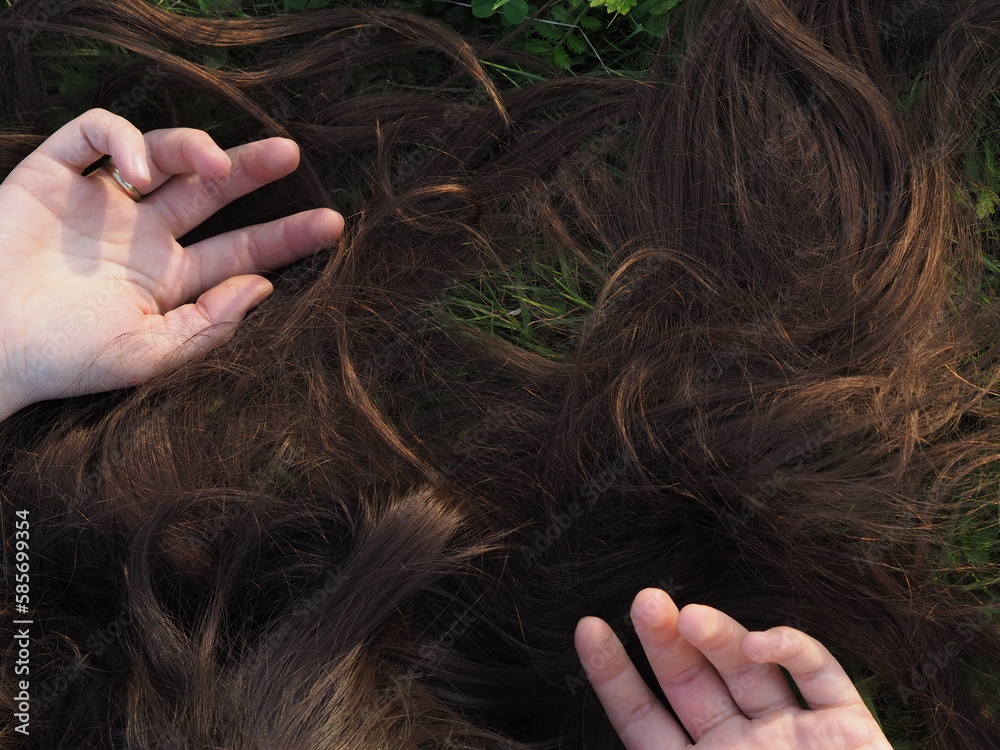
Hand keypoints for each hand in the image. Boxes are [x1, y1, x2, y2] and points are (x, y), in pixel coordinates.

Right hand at [0, 108, 342, 418]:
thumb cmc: (64, 359)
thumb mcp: (148, 354)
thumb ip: (208, 324)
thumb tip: (262, 287)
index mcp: (170, 279)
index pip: (240, 251)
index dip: (284, 237)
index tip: (330, 225)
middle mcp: (142, 237)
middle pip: (211, 194)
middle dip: (252, 171)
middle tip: (290, 154)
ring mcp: (101, 204)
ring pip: (162, 156)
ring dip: (193, 149)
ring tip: (212, 164)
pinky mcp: (54, 177)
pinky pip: (94, 136)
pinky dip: (124, 141)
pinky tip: (140, 173)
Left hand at [574, 588, 890, 748]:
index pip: (644, 718)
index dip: (615, 675)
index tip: (587, 628)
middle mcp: (742, 748)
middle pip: (691, 682)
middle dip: (665, 640)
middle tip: (645, 601)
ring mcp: (793, 734)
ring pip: (746, 668)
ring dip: (719, 635)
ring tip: (690, 616)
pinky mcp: (847, 728)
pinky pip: (819, 674)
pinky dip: (790, 649)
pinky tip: (760, 644)